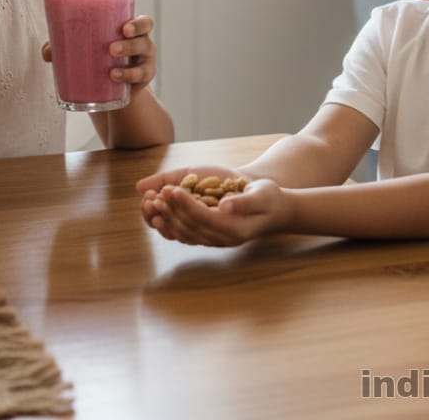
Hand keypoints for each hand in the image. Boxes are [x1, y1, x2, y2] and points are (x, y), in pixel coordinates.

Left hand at [42, 14, 157, 88]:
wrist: (112, 89)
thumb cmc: (99, 58)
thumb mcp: (87, 49)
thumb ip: (66, 46)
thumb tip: (47, 52)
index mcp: (130, 29)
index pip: (143, 21)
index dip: (137, 23)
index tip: (123, 27)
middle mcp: (142, 41)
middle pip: (145, 35)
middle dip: (131, 41)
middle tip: (111, 48)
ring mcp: (145, 60)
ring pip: (145, 54)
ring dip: (128, 60)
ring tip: (111, 69)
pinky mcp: (143, 78)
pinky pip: (141, 75)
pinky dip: (128, 76)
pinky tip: (115, 78)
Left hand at [137, 166, 284, 246]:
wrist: (275, 210)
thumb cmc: (269, 198)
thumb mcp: (261, 195)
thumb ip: (243, 202)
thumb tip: (224, 206)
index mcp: (235, 229)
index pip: (204, 217)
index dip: (185, 204)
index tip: (171, 189)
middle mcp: (223, 238)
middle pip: (191, 227)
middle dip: (171, 210)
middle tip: (156, 194)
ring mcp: (217, 240)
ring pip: (186, 233)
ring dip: (168, 219)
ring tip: (153, 202)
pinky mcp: (211, 236)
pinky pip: (187, 234)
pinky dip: (171, 225)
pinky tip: (160, 214)